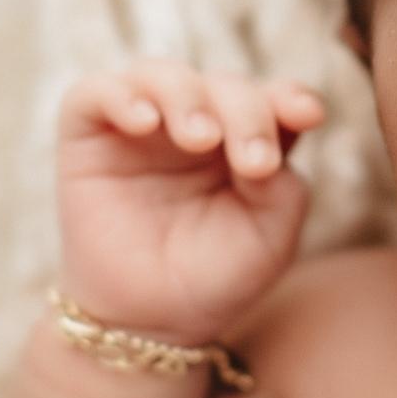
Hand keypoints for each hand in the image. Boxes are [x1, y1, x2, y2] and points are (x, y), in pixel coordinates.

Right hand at [54, 59, 326, 344]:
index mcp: (246, 140)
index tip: (307, 115)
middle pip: (225, 86)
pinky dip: (120, 96)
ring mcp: (142, 126)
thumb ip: (282, 190)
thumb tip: (266, 149)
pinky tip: (145, 122)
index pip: (273, 99)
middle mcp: (197, 122)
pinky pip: (94, 93)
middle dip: (246, 113)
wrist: (148, 323)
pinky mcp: (89, 136)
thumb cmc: (214, 278)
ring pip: (162, 74)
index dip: (291, 97)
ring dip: (187, 96)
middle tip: (252, 162)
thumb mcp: (268, 240)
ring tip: (200, 137)